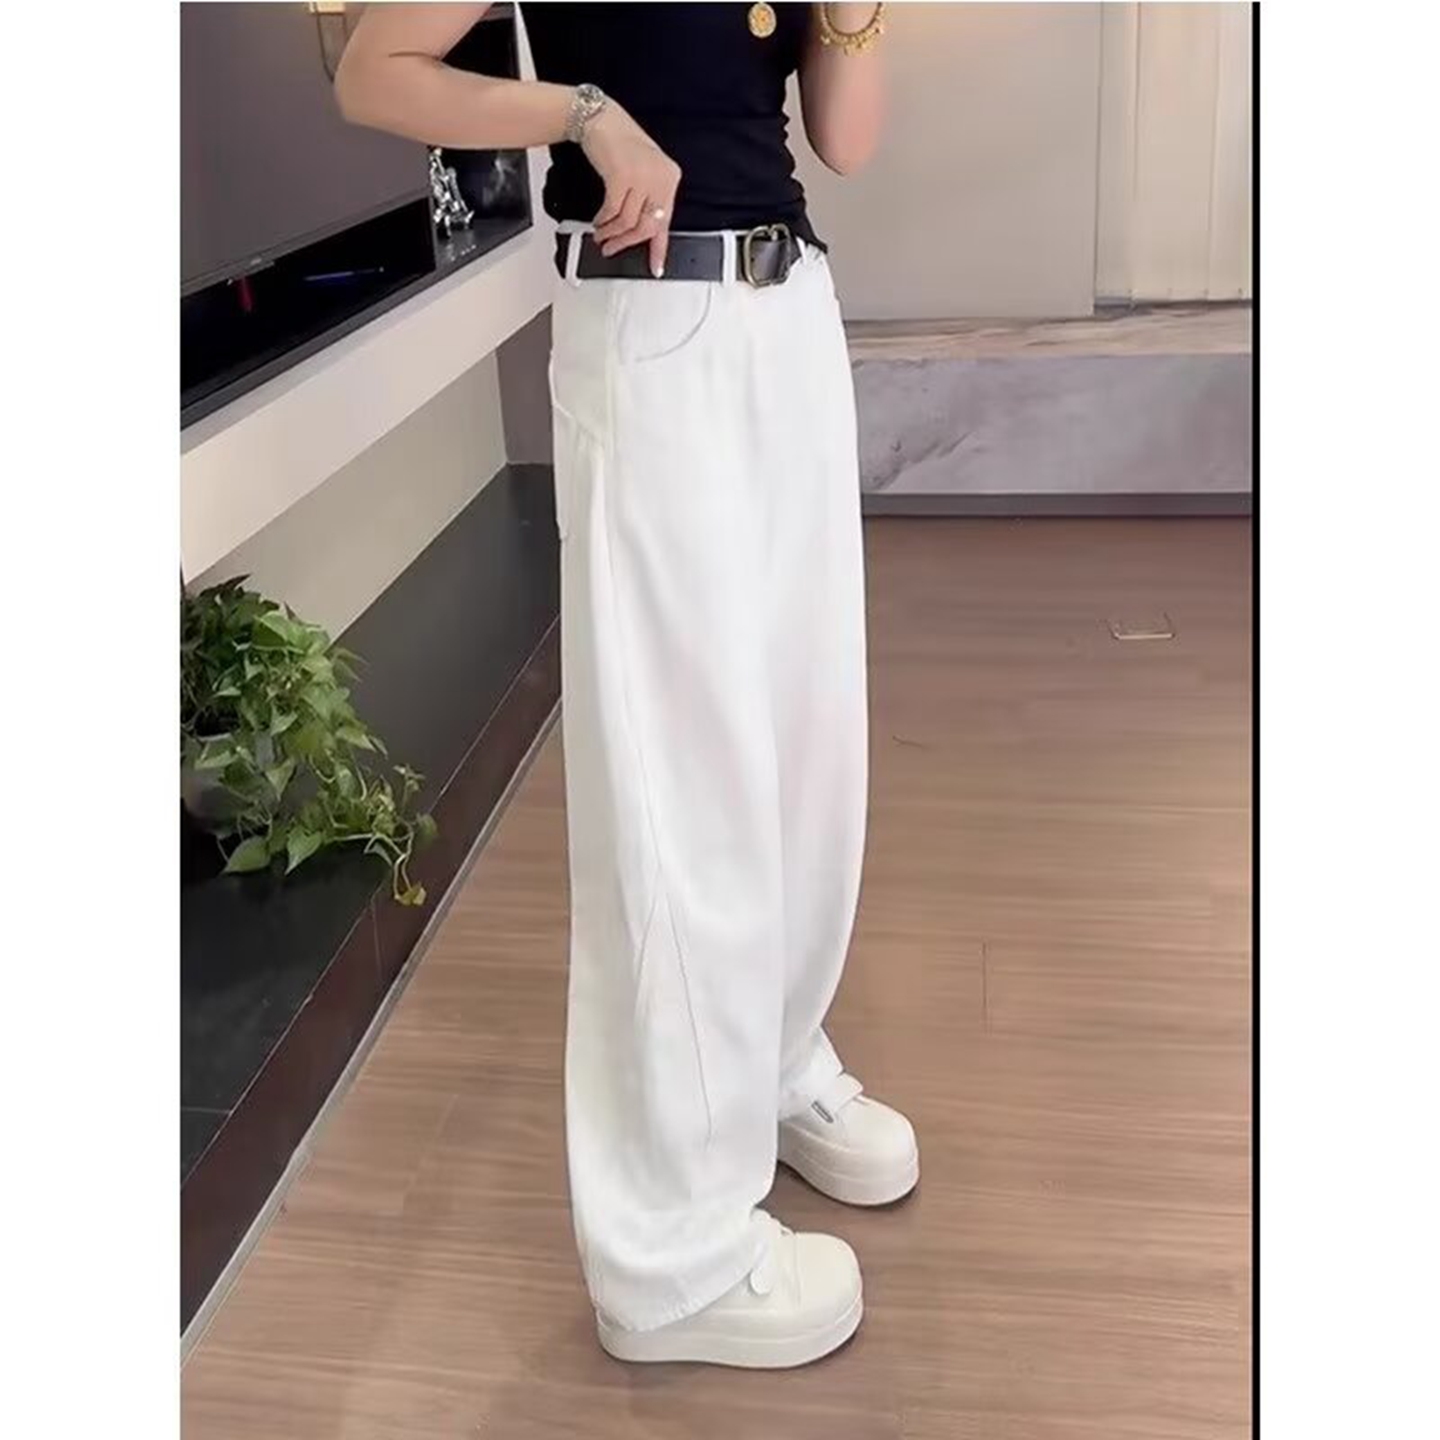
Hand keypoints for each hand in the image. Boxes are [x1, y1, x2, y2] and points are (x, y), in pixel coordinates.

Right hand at [581, 103, 681, 276]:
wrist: (602, 120)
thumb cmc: (620, 144)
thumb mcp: (644, 171)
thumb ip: (647, 200)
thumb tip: (640, 232)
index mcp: (670, 177)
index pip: (666, 222)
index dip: (659, 249)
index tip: (656, 267)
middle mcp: (660, 177)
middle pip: (646, 226)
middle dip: (626, 243)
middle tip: (613, 249)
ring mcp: (642, 177)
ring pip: (627, 221)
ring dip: (611, 233)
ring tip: (602, 236)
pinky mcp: (622, 176)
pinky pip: (612, 211)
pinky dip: (603, 221)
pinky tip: (598, 222)